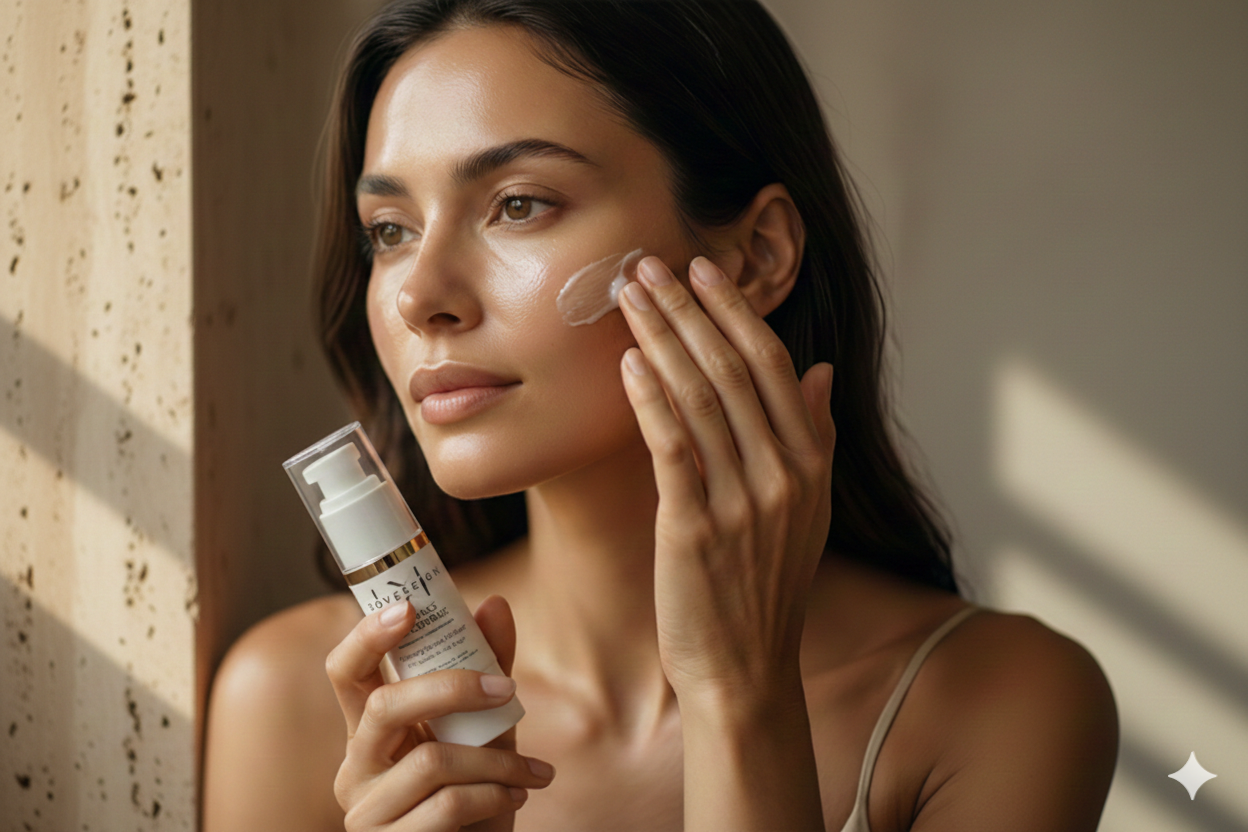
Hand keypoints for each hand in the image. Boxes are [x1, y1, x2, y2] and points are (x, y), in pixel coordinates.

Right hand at [325, 595, 554, 831]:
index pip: (346, 672)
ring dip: (496, 761)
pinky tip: (515, 798)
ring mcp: (365, 809)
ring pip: (430, 761)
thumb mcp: (485, 729)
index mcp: (369, 728)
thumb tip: (495, 604)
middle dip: (452, 689)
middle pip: (385, 706)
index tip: (409, 608)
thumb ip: (488, 671)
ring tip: (530, 771)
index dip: (367, 637)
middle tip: (507, 689)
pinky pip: (446, 806)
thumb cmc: (474, 794)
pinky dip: (493, 796)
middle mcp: (355, 765)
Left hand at [617, 255, 835, 711]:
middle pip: (732, 369)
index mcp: (810, 462)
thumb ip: (813, 436)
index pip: (773, 365)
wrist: (744, 667)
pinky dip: (651, 399)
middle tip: (648, 265)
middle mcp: (784, 474)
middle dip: (688, 309)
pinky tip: (629, 361)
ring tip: (630, 297)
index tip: (701, 270)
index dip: (734, 311)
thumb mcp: (807, 510)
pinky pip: (673, 447)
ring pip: (701, 397)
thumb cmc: (764, 585)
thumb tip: (821, 373)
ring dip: (662, 339)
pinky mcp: (697, 528)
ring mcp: (743, 501)